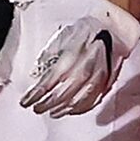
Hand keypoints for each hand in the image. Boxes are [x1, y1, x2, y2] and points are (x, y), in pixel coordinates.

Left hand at [21, 0, 139, 116]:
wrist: (113, 27)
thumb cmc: (87, 30)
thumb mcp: (63, 38)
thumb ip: (50, 57)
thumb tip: (38, 75)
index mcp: (71, 57)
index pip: (48, 83)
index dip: (35, 95)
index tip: (26, 102)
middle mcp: (84, 69)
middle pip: (61, 96)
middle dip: (46, 105)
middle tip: (37, 108)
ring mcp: (97, 78)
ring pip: (76, 102)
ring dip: (61, 110)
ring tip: (52, 112)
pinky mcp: (106, 82)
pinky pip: (91, 101)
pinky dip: (79, 109)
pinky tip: (71, 110)